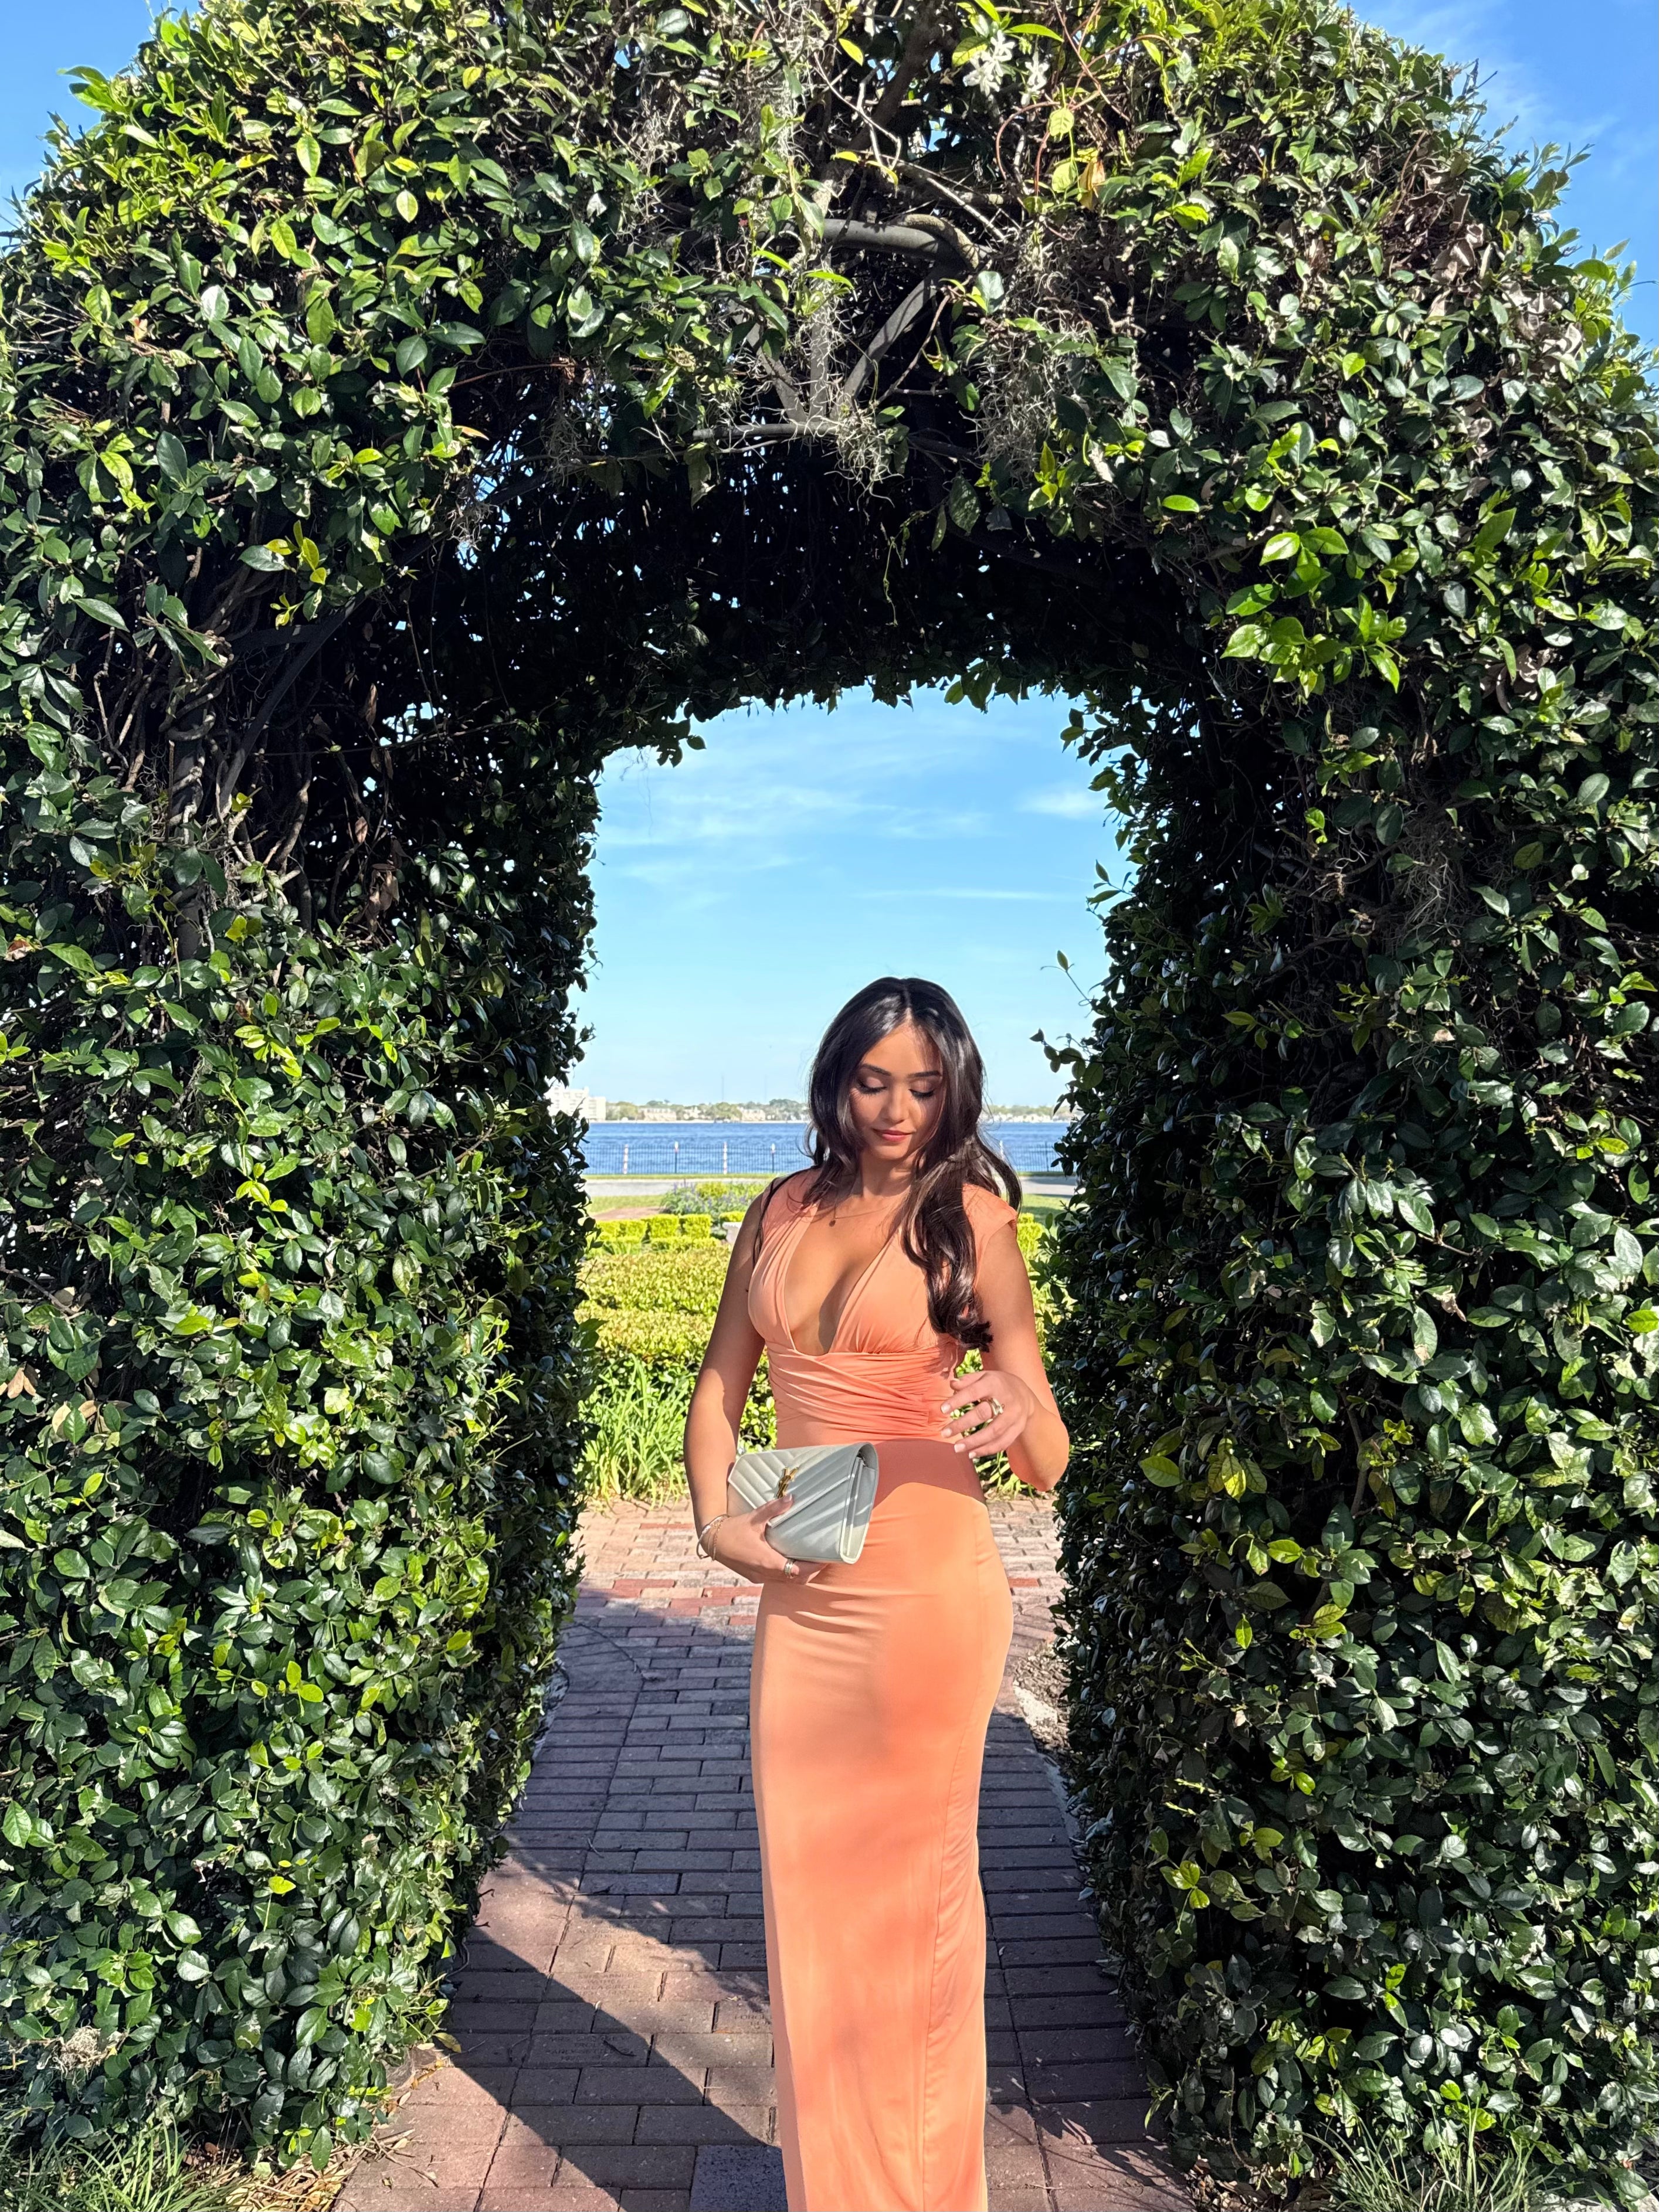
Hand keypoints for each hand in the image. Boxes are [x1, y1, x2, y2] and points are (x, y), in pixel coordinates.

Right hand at [706, 1497, 823, 1584]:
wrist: (712, 1541)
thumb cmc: (733, 1530)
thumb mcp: (754, 1518)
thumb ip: (773, 1509)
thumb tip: (791, 1498)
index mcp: (768, 1562)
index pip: (797, 1572)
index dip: (813, 1567)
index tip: (825, 1559)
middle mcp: (765, 1574)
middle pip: (795, 1581)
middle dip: (810, 1572)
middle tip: (821, 1560)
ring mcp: (759, 1577)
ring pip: (786, 1582)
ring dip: (799, 1575)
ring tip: (810, 1561)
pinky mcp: (754, 1576)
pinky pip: (776, 1580)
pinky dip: (787, 1575)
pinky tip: (790, 1562)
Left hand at [940, 1369, 1036, 1460]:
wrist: (1025, 1394)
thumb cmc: (998, 1384)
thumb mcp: (984, 1376)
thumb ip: (968, 1380)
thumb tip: (951, 1384)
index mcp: (995, 1383)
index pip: (974, 1392)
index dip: (958, 1400)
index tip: (943, 1409)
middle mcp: (1007, 1400)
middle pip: (983, 1414)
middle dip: (962, 1425)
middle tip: (945, 1433)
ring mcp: (1014, 1416)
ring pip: (994, 1432)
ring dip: (974, 1442)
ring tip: (956, 1448)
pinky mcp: (1018, 1429)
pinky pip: (1003, 1442)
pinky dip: (987, 1450)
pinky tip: (972, 1453)